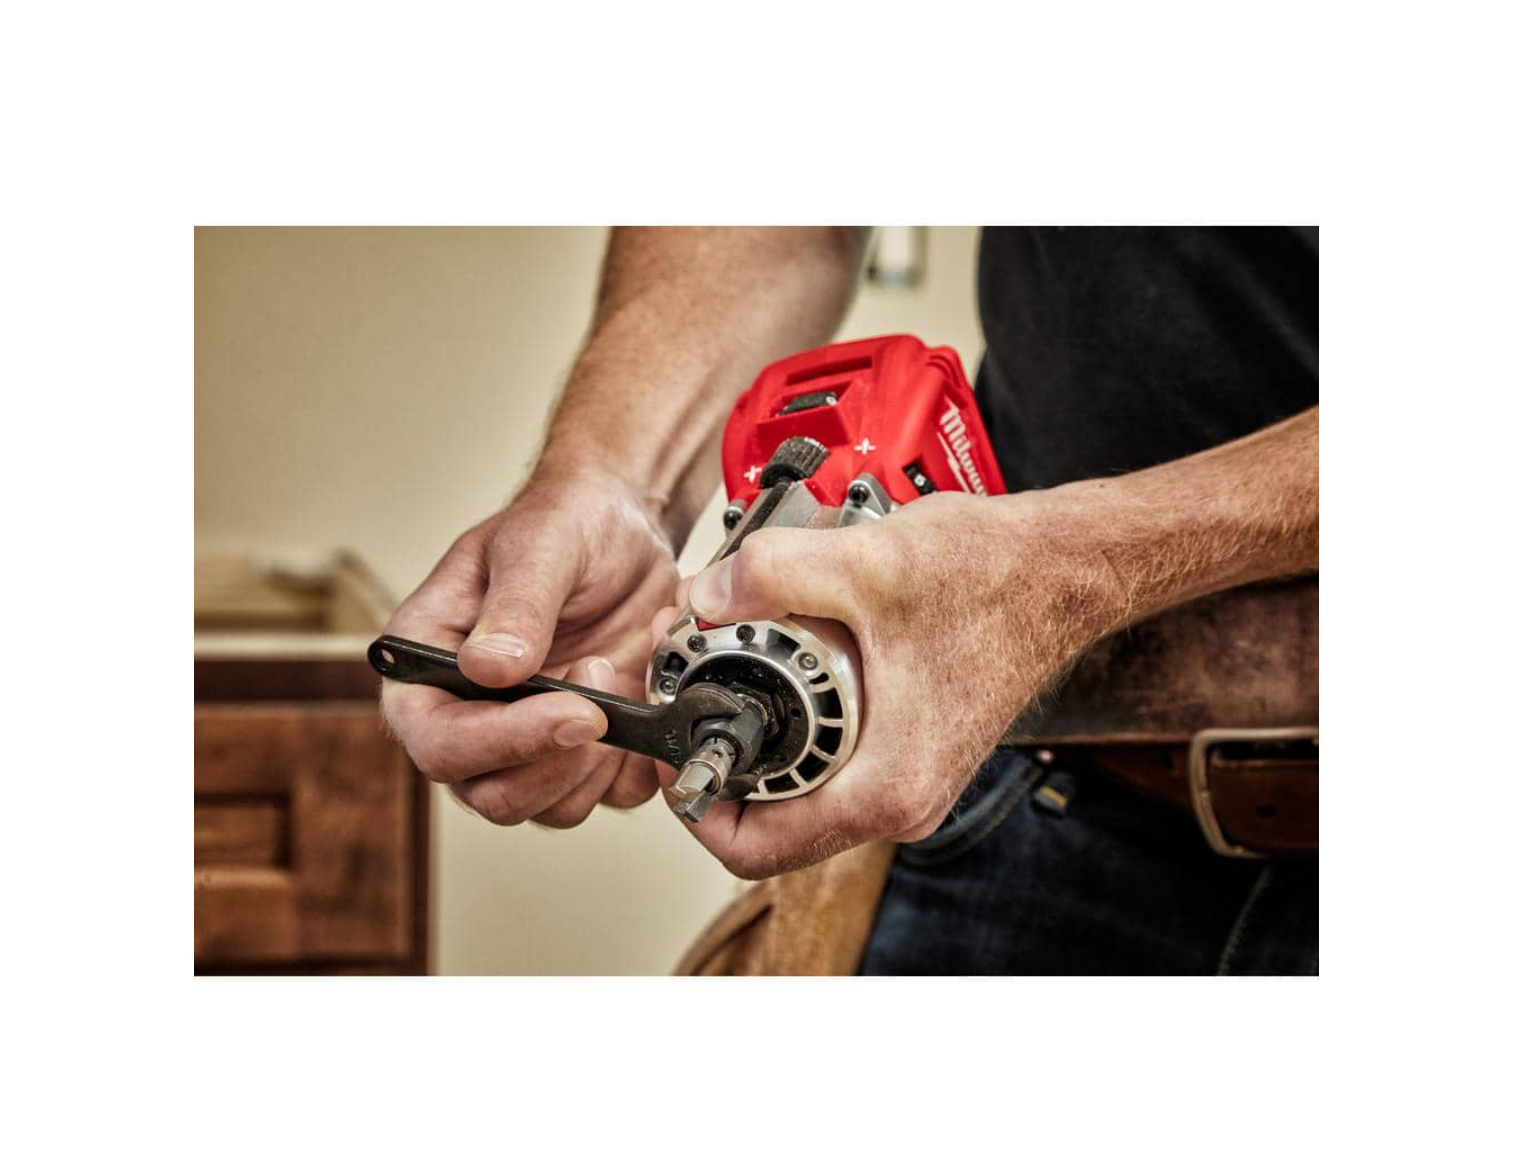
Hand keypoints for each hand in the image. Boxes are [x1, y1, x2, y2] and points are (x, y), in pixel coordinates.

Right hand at [381, 466, 677, 826]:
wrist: (624, 533)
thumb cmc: (564, 526)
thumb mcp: (538, 546)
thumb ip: (515, 606)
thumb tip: (489, 669)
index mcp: (426, 667)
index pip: (435, 740)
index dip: (500, 740)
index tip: (570, 708)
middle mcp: (468, 717)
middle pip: (491, 793)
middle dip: (557, 756)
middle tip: (602, 684)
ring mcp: (526, 742)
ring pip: (549, 808)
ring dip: (597, 761)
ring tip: (620, 678)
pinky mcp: (582, 754)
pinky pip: (605, 797)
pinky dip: (634, 765)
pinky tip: (643, 702)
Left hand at [663, 490, 1118, 877]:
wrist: (1065, 568)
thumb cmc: (999, 580)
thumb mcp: (868, 564)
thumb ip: (772, 575)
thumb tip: (705, 596)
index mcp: (886, 787)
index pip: (755, 848)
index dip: (693, 806)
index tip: (670, 749)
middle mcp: (900, 799)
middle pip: (772, 817)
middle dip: (722, 748)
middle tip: (693, 682)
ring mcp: (908, 777)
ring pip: (801, 781)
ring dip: (760, 725)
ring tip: (733, 656)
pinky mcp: (911, 747)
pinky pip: (831, 754)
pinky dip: (798, 710)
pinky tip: (788, 649)